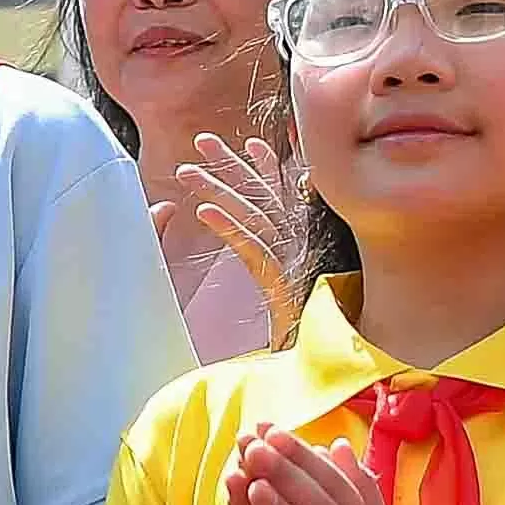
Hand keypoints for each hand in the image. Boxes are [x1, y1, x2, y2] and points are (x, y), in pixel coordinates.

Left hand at [163, 131, 311, 345]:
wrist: (320, 363)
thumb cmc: (309, 330)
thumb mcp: (297, 288)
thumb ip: (283, 258)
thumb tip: (271, 237)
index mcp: (305, 242)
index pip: (285, 196)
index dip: (267, 167)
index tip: (248, 143)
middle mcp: (302, 244)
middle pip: (264, 195)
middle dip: (232, 165)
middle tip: (201, 141)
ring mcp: (295, 260)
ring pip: (252, 215)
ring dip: (217, 189)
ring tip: (184, 172)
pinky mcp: (283, 282)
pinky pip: (251, 249)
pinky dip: (227, 228)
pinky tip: (202, 213)